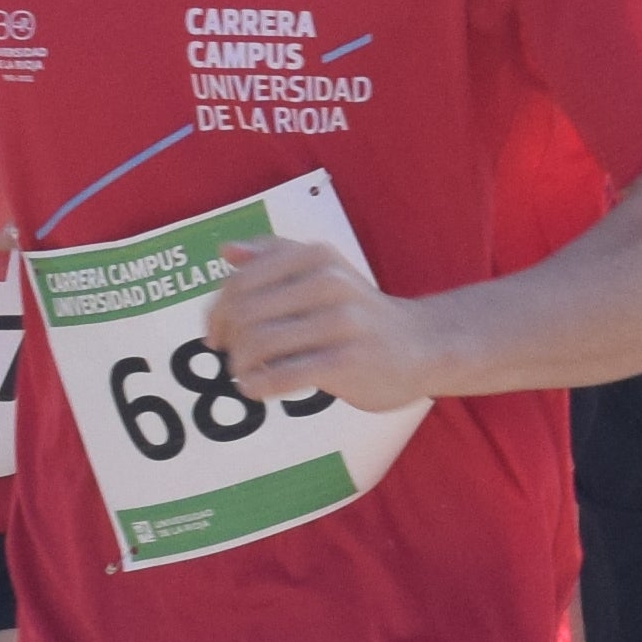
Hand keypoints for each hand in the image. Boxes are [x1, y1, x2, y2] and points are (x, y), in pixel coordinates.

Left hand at [210, 234, 443, 413]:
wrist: (425, 345)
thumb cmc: (362, 312)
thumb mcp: (326, 271)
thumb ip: (276, 256)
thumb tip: (227, 251)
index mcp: (317, 256)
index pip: (239, 282)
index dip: (216, 313)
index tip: (217, 334)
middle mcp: (329, 283)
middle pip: (243, 314)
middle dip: (227, 342)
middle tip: (232, 357)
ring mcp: (341, 323)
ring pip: (257, 345)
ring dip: (239, 367)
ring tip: (246, 375)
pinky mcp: (347, 362)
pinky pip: (282, 376)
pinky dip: (258, 387)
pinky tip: (257, 389)